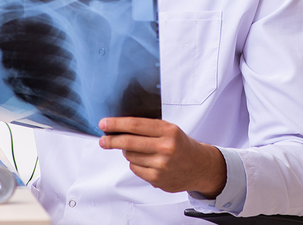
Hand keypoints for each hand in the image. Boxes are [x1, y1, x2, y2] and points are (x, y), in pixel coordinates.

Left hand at [98, 117, 226, 196]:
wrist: (199, 166)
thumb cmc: (181, 145)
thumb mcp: (169, 129)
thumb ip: (148, 128)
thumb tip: (119, 128)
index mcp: (168, 131)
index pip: (136, 125)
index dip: (117, 124)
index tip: (104, 124)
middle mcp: (165, 147)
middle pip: (129, 142)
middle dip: (112, 140)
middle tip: (103, 140)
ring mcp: (161, 164)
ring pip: (130, 156)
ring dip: (128, 152)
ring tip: (138, 150)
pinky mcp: (157, 178)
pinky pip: (135, 168)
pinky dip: (136, 164)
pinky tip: (146, 161)